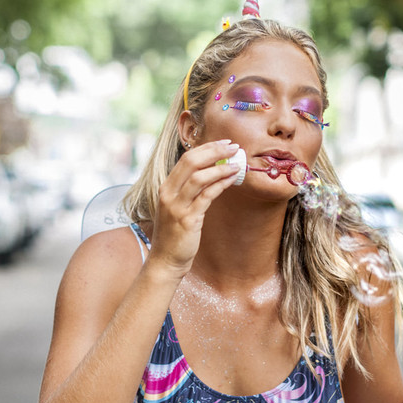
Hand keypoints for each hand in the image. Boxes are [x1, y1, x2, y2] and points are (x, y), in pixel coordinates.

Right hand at [148, 140, 241, 277]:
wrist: (165, 260)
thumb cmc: (175, 234)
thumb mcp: (178, 207)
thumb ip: (189, 190)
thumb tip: (212, 172)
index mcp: (166, 187)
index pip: (186, 158)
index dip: (206, 148)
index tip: (223, 143)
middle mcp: (168, 194)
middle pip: (191, 162)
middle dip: (214, 151)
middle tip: (233, 146)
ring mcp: (176, 206)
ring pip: (198, 177)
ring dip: (220, 167)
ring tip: (236, 163)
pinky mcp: (187, 220)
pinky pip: (206, 196)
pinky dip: (221, 184)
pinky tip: (232, 179)